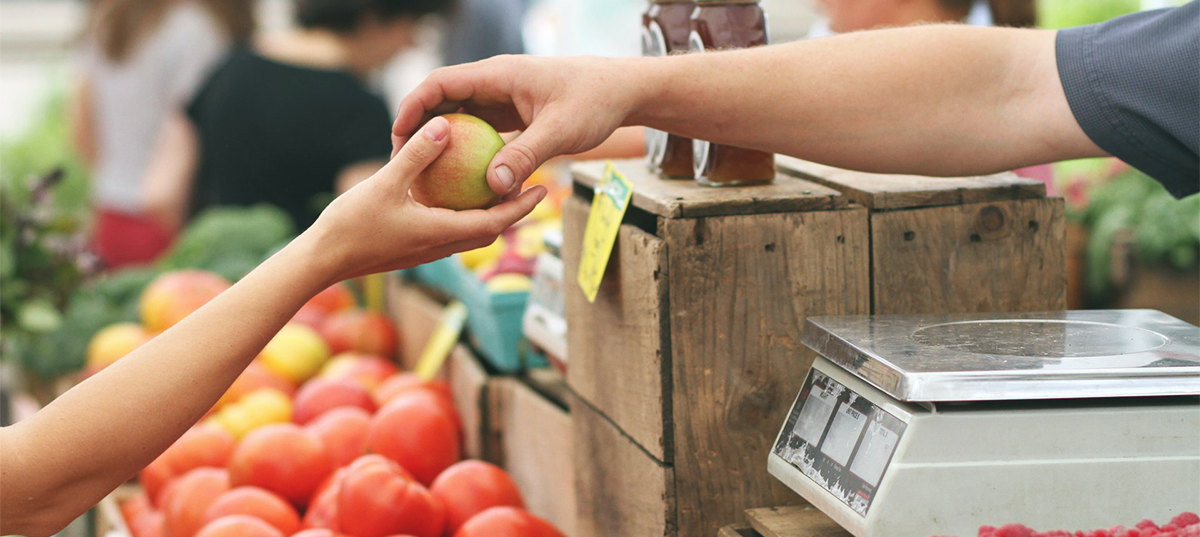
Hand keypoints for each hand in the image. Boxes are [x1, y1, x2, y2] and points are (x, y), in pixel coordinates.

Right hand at [307, 116, 546, 283]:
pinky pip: (447, 230)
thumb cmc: (351, 225)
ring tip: (498, 187)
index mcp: (441, 233)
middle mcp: (439, 246)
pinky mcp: (411, 248)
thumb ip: (417, 155)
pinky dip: (460, 214)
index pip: (495, 223)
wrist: (321, 261)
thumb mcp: (385, 183)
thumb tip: (444, 125)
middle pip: (488, 230)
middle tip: (530, 185)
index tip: (542, 190)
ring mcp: (425, 250)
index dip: (521, 207)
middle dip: (512, 211)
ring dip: (487, 214)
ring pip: (468, 232)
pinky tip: (453, 193)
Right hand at [392, 55, 642, 197]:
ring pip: (460, 116)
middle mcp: (495, 83)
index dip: (413, 107)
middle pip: (443, 100)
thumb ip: (526, 156)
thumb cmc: (594, 102)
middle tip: (402, 161)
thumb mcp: (560, 131)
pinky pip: (480, 130)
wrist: (622, 91)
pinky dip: (467, 150)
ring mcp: (503, 98)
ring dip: (442, 140)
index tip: (398, 136)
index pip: (441, 83)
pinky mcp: (513, 113)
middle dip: (419, 127)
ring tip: (423, 173)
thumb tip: (493, 187)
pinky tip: (460, 179)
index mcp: (498, 75)